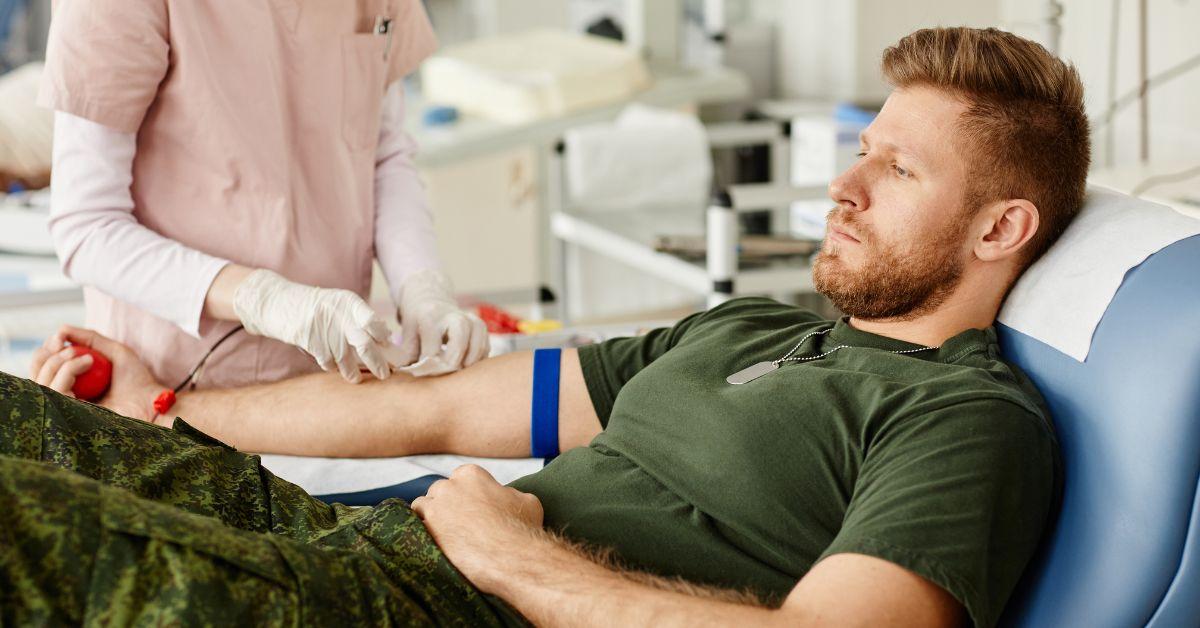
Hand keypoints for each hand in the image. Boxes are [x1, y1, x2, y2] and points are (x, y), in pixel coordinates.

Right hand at [29, 325, 163, 421]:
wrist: (150, 399)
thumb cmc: (136, 379)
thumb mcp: (113, 351)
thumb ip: (89, 338)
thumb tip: (60, 329)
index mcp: (71, 384)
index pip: (43, 369)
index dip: (45, 351)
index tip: (59, 337)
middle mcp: (65, 397)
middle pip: (37, 375)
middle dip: (47, 354)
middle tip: (65, 344)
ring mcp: (65, 408)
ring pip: (42, 382)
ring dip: (59, 361)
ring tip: (85, 354)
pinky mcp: (69, 415)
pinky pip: (56, 390)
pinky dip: (68, 369)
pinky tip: (87, 362)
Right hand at [233, 269, 391, 382]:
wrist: (280, 304)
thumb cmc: (317, 307)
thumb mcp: (340, 304)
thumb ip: (362, 318)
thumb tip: (387, 337)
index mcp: (349, 302)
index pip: (373, 322)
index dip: (383, 337)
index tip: (388, 348)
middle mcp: (339, 316)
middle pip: (365, 345)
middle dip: (378, 364)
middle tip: (386, 375)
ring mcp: (324, 330)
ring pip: (346, 359)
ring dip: (353, 372)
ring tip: (356, 378)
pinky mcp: (310, 342)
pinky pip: (328, 363)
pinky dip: (332, 366)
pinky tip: (332, 364)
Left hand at [394, 270, 488, 375]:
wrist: (431, 302)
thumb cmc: (417, 323)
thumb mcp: (406, 335)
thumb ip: (407, 355)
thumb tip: (412, 374)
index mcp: (431, 317)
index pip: (433, 351)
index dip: (428, 367)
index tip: (422, 371)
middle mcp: (454, 316)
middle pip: (460, 345)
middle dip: (451, 364)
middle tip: (442, 372)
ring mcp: (471, 320)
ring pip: (478, 348)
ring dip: (467, 365)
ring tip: (454, 370)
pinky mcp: (482, 327)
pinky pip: (485, 350)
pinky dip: (476, 361)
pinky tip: (463, 363)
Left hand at [411, 464, 543, 589]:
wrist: (512, 557)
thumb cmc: (522, 529)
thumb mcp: (527, 501)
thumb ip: (510, 493)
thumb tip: (505, 496)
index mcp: (470, 474)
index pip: (459, 479)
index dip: (465, 494)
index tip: (470, 508)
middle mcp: (448, 486)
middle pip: (438, 491)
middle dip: (445, 504)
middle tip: (456, 523)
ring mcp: (434, 509)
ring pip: (421, 507)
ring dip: (429, 518)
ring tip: (440, 534)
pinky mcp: (425, 532)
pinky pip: (413, 529)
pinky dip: (420, 535)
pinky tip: (431, 544)